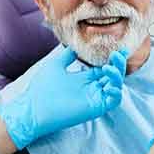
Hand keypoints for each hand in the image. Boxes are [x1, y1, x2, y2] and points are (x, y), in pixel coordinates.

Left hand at [0, 47, 127, 148]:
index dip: (113, 59)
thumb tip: (75, 45)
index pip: (104, 67)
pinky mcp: (96, 108)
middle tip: (117, 54)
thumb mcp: (56, 65)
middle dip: (118, 64)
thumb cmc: (41, 89)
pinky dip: (116, 92)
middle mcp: (92, 88)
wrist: (33, 108)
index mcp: (84, 78)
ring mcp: (95, 98)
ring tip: (108, 67)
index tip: (120, 48)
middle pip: (113, 75)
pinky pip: (114, 101)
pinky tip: (109, 85)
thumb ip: (68, 55)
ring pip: (115, 86)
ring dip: (117, 76)